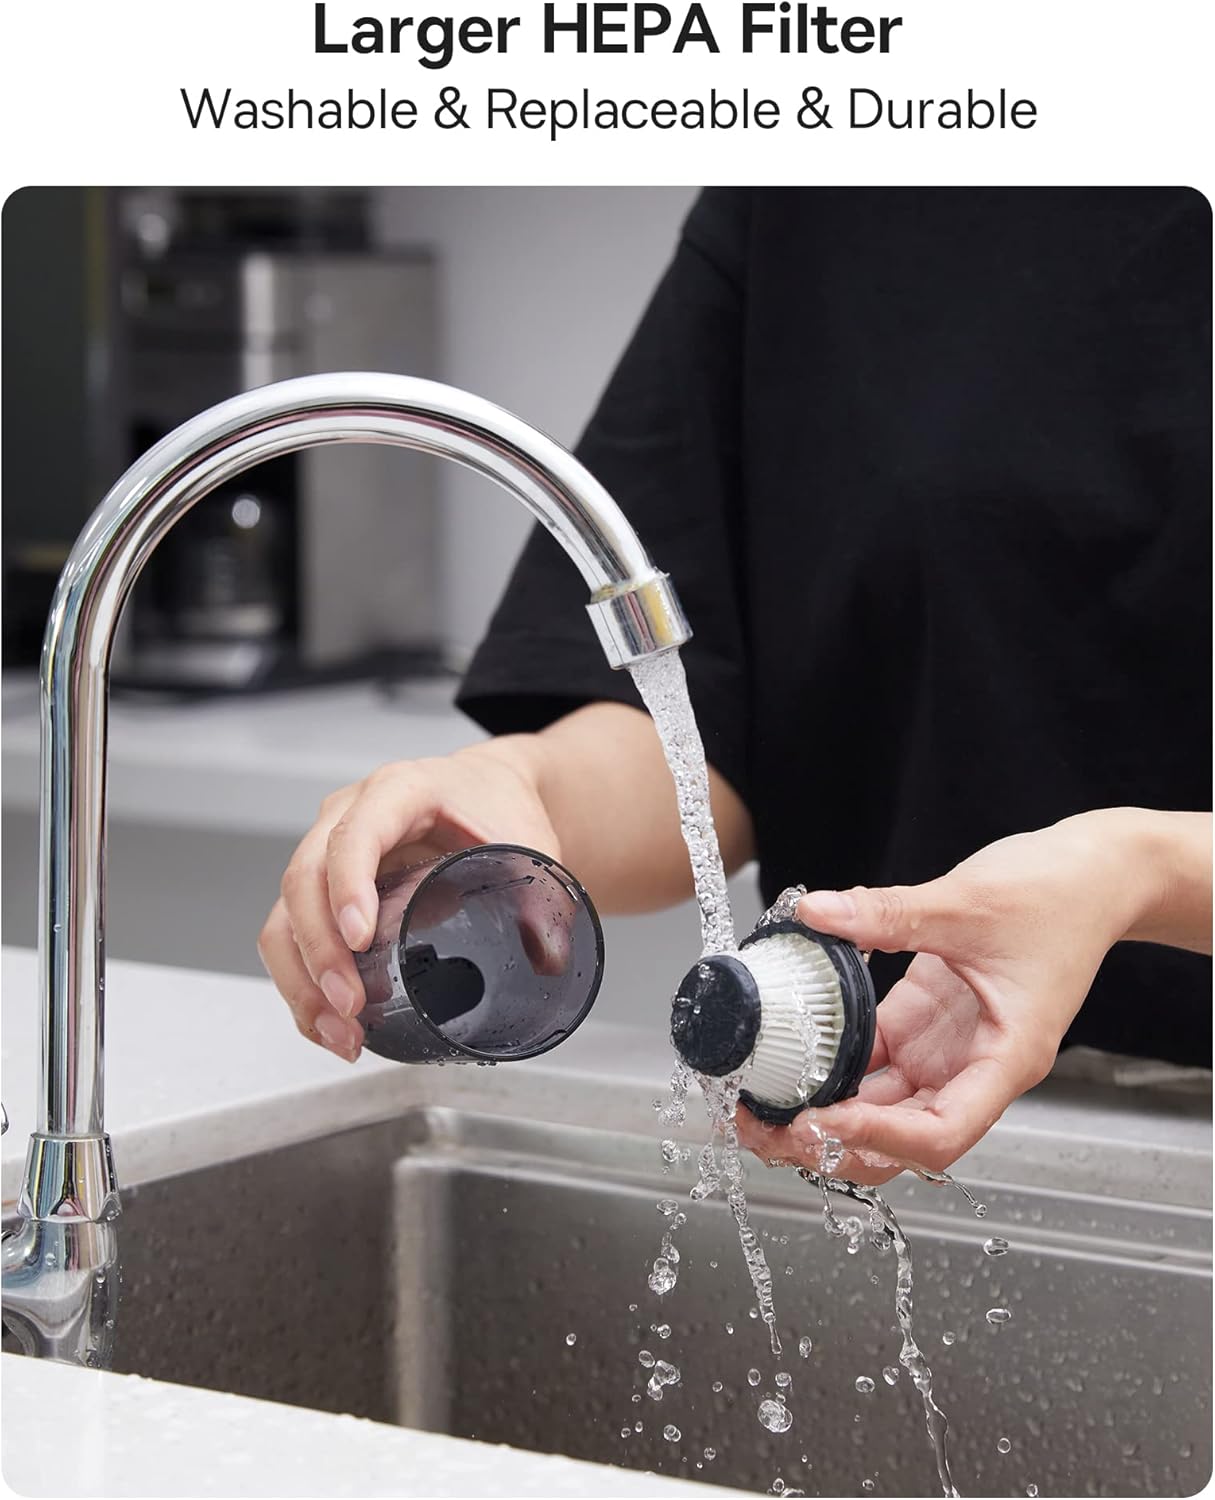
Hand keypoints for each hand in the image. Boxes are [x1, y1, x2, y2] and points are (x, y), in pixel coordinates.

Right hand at [258, 737, 560, 1061]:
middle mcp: (347, 815)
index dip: (349, 887)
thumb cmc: (497, 805)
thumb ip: (543, 897)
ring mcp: (327, 852)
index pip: (355, 834)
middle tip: (350, 1006)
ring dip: (302, 981)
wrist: (487, 792)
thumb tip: (550, 957)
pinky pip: (292, 936)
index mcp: (398, 791)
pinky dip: (303, 986)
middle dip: (320, 952)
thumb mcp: (526, 841)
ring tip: (340, 1034)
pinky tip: (327, 1025)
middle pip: (304, 880)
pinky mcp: (324, 890)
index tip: (361, 939)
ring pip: (286, 915)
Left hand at [737, 809, 1177, 1183]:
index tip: (817, 1119)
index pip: (940, 1133)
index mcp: (1004, 1060)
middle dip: (831, 1143)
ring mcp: (945, 1051)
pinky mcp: (923, 1025)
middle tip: (762, 1129)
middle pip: (899, 1140)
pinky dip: (829, 1068)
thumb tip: (816, 913)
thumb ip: (887, 911)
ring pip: (878, 1108)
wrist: (1091, 876)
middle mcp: (973, 1069)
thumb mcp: (967, 901)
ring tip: (759, 1105)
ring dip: (822, 1114)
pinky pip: (870, 1062)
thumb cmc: (1061, 897)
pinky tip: (784, 1059)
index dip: (877, 1136)